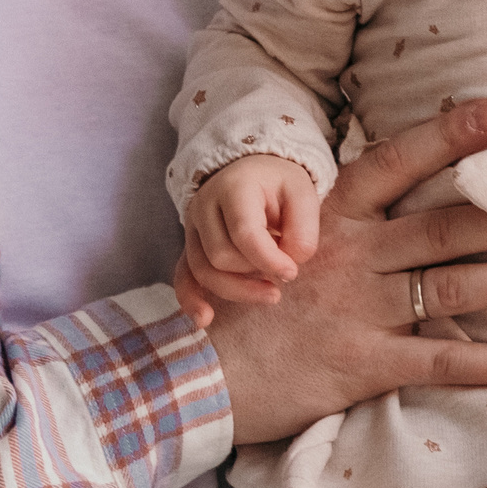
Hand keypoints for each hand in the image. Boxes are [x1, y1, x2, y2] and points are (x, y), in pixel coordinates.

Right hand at [181, 155, 323, 317]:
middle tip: (284, 271)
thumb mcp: (303, 193)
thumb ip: (303, 229)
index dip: (269, 260)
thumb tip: (289, 264)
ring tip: (270, 293)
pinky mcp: (191, 243)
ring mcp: (192, 226)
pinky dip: (191, 298)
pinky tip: (205, 318)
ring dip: (238, 290)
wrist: (254, 169)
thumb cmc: (280, 183)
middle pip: (221, 257)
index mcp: (234, 187)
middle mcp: (204, 205)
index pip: (244, 234)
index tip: (292, 272)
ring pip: (203, 271)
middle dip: (255, 271)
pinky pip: (183, 274)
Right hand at [204, 99, 486, 443]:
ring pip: (455, 288)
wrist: (201, 372)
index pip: (396, 162)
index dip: (449, 135)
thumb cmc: (250, 304)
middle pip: (446, 226)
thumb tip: (403, 194)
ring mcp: (358, 309)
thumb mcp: (288, 240)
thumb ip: (345, 219)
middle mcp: (350, 254)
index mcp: (331, 215)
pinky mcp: (364, 365)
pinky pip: (443, 362)